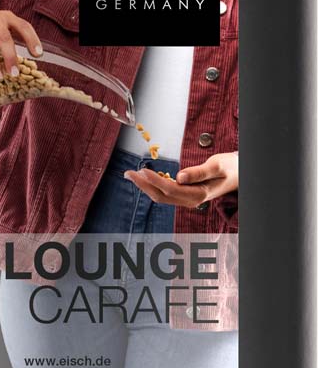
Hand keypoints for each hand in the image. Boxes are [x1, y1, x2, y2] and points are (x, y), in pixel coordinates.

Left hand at [123, 152, 238, 208]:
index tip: (143, 171)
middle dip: (143, 184)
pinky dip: (153, 185)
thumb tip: (179, 176)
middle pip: (160, 195)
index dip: (155, 180)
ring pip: (160, 195)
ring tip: (131, 175)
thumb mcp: (217, 166)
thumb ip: (198, 172)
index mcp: (197, 195)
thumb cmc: (230, 168)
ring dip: (145, 186)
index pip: (170, 189)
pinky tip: (144, 178)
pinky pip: (165, 193)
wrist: (239, 175)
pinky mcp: (184, 196)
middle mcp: (189, 201)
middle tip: (128, 173)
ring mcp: (186, 200)